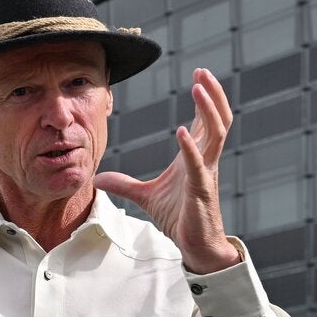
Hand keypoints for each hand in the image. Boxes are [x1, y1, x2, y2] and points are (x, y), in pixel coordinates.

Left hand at [94, 68, 239, 273]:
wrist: (194, 245)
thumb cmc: (178, 217)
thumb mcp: (145, 196)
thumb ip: (124, 184)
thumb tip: (98, 178)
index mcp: (196, 156)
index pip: (206, 120)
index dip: (205, 97)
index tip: (198, 74)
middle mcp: (205, 160)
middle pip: (218, 119)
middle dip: (213, 94)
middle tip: (203, 71)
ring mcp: (206, 173)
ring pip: (216, 134)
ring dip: (208, 109)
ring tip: (198, 88)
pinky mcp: (201, 190)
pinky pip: (198, 164)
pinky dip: (191, 147)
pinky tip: (182, 131)